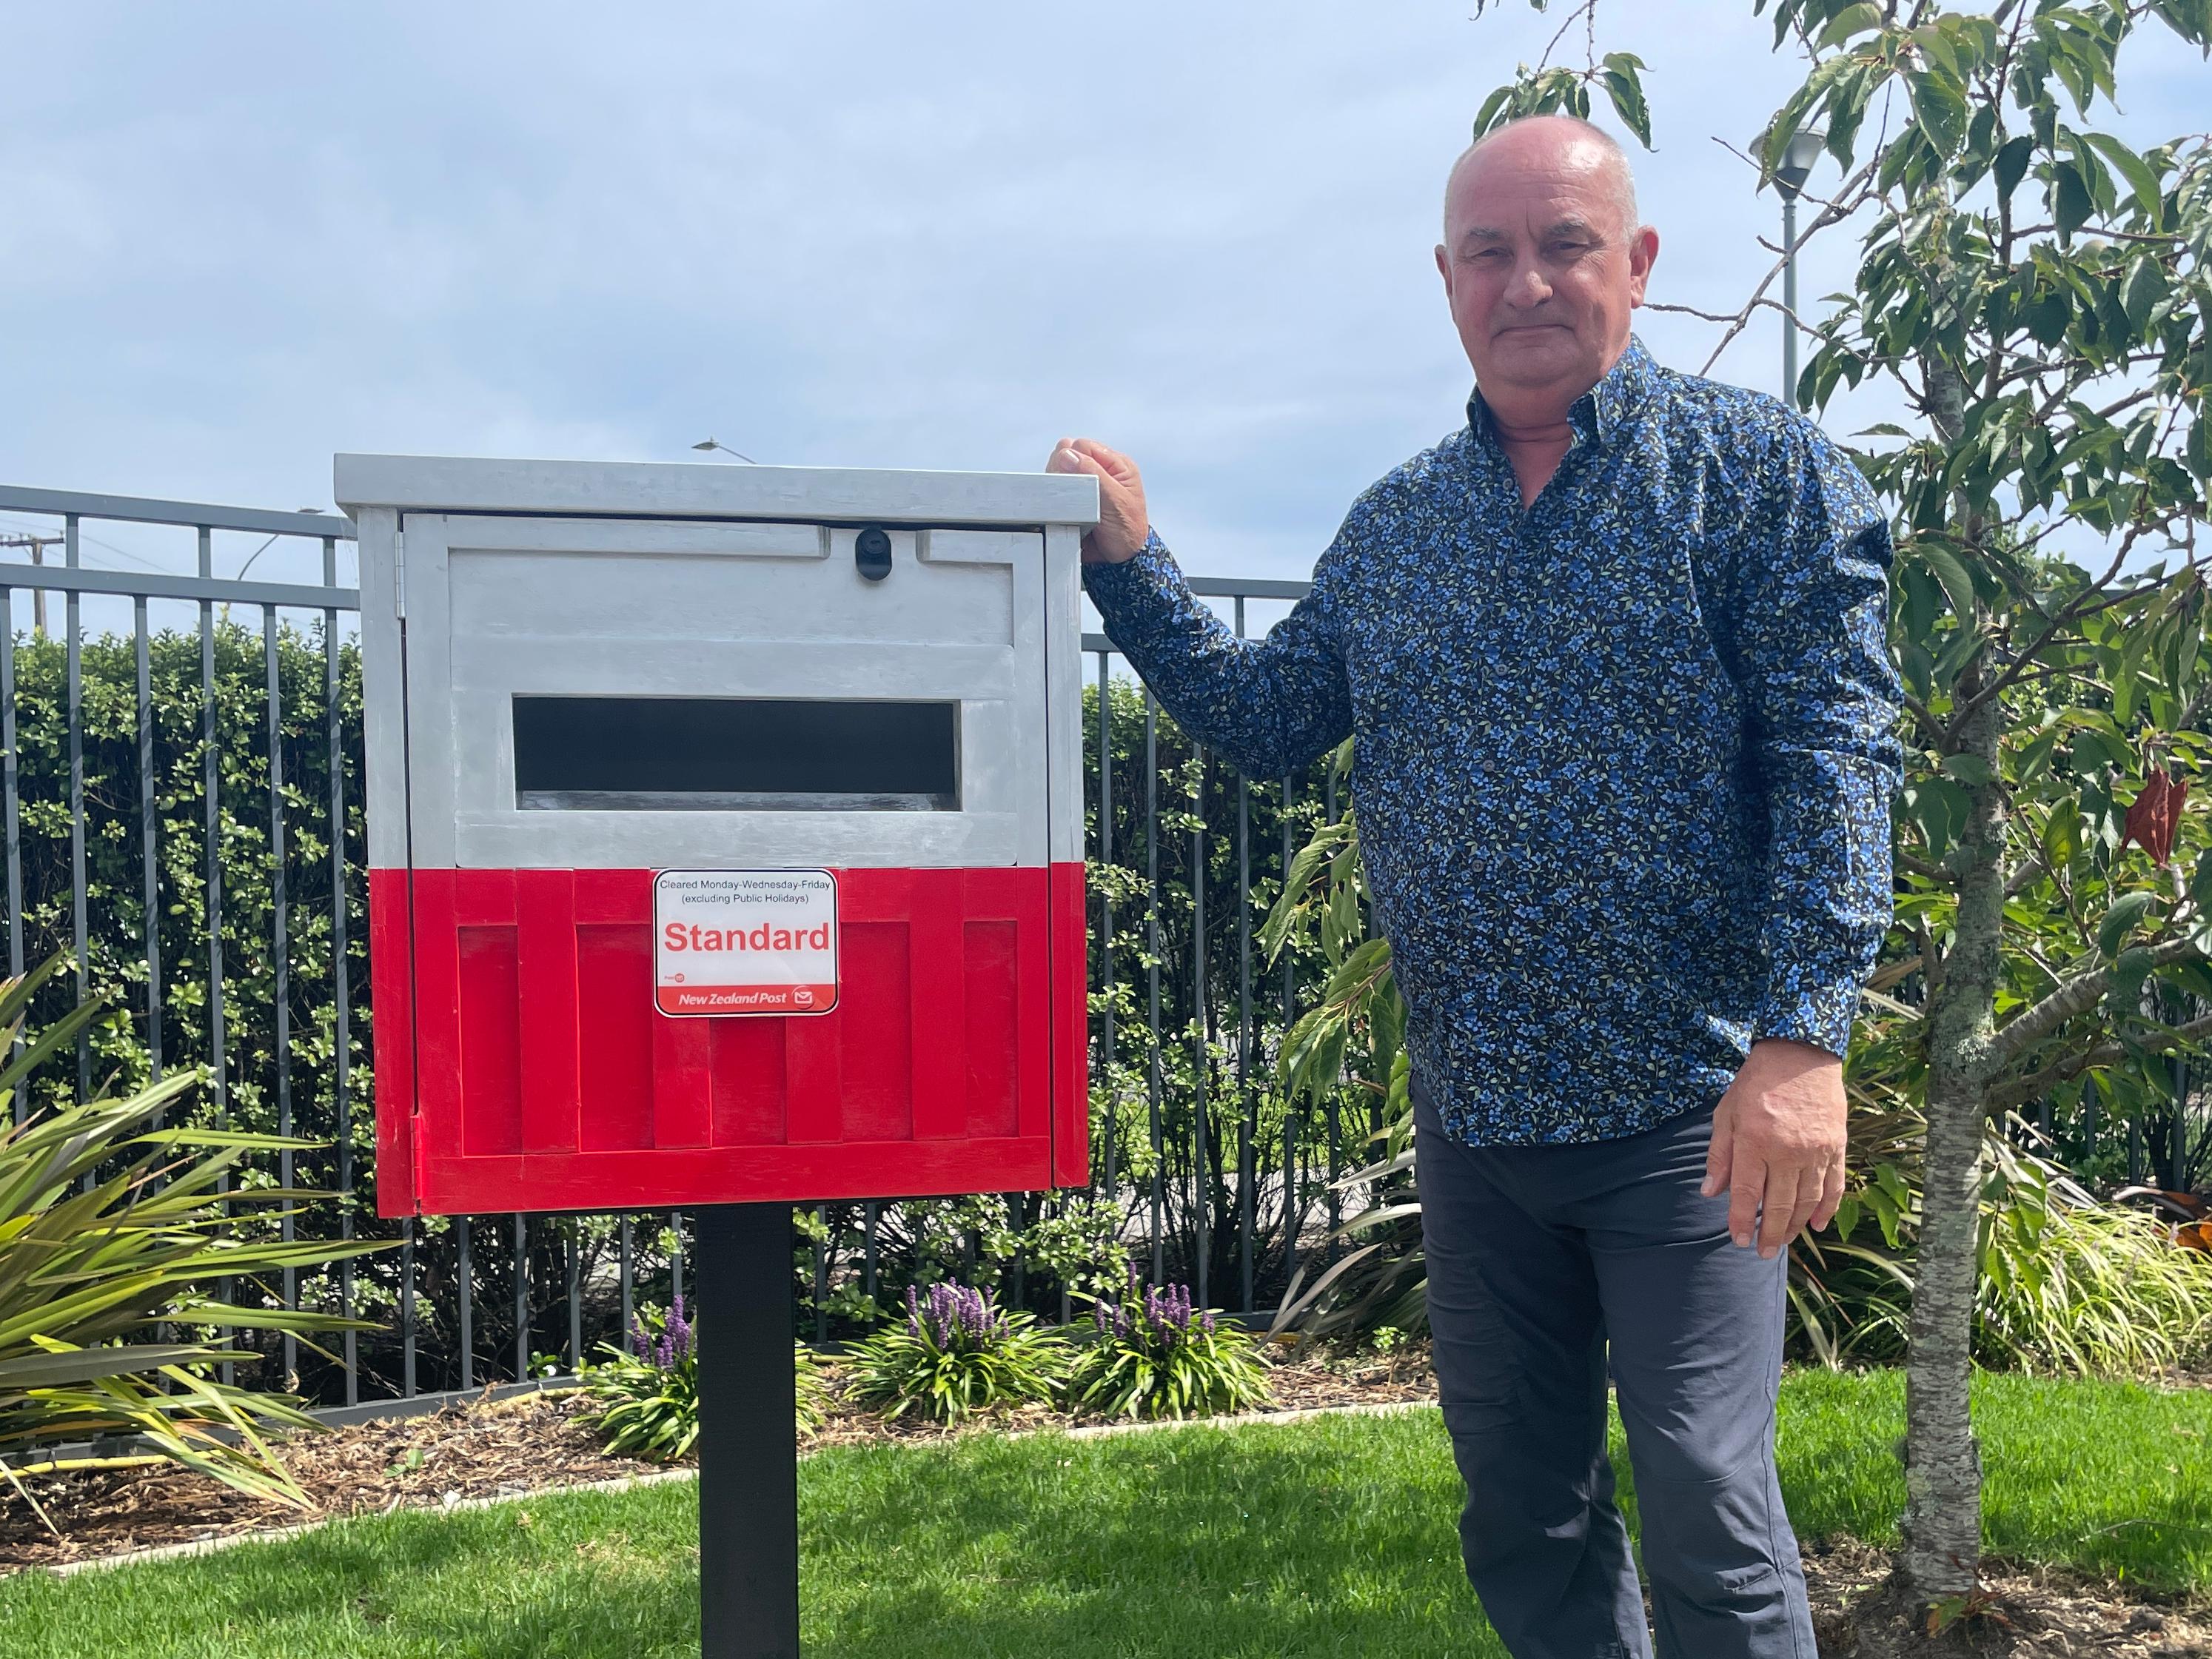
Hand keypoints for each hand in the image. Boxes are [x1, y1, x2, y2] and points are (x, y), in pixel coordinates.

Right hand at [1046, 437, 1148, 563]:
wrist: (1121, 560)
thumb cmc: (1127, 531)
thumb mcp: (1115, 500)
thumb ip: (1093, 474)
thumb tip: (1066, 453)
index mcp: (1116, 465)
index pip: (1083, 446)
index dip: (1072, 458)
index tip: (1073, 480)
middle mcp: (1100, 471)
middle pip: (1067, 455)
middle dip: (1062, 472)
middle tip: (1074, 496)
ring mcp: (1086, 485)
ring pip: (1058, 471)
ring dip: (1058, 486)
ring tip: (1071, 505)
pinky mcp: (1074, 500)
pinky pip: (1056, 490)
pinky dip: (1054, 497)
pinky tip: (1063, 509)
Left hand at [1702, 1038, 1847, 1258]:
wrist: (1800, 1054)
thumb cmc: (1756, 1083)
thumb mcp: (1726, 1114)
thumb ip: (1719, 1155)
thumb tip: (1710, 1193)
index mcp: (1755, 1142)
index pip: (1746, 1193)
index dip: (1741, 1220)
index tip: (1737, 1240)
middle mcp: (1787, 1151)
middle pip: (1779, 1204)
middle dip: (1770, 1233)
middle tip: (1762, 1252)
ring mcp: (1816, 1151)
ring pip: (1807, 1200)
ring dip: (1796, 1226)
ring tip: (1783, 1242)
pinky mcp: (1836, 1147)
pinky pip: (1833, 1186)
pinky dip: (1826, 1209)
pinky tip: (1817, 1225)